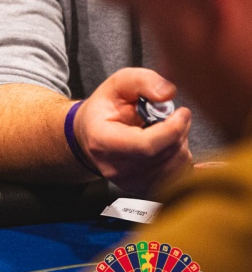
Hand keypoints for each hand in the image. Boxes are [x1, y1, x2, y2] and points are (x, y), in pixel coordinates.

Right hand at [75, 67, 191, 195]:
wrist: (90, 136)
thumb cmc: (105, 110)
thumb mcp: (118, 84)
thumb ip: (143, 81)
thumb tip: (168, 94)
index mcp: (103, 141)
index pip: (147, 145)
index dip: (172, 128)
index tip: (182, 112)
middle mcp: (115, 168)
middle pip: (165, 154)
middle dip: (179, 131)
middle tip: (172, 116)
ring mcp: (130, 183)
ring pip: (177, 166)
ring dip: (180, 144)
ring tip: (166, 131)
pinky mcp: (144, 190)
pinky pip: (179, 176)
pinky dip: (180, 158)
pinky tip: (168, 146)